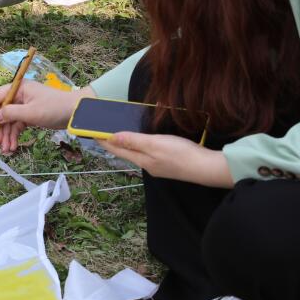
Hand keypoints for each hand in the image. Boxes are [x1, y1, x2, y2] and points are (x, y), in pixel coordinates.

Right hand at [0, 81, 91, 152]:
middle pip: (1, 112)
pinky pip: (17, 125)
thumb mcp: (31, 112)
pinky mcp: (29, 115)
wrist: (75, 112)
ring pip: (9, 122)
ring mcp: (23, 106)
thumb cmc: (54, 108)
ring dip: (6, 135)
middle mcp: (18, 96)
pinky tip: (13, 146)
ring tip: (7, 150)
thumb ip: (11, 114)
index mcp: (17, 89)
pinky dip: (14, 136)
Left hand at [100, 132, 233, 187]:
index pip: (118, 149)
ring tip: (118, 134)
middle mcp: (148, 165)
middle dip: (113, 142)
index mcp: (142, 160)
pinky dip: (140, 145)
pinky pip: (147, 153)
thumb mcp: (155, 144)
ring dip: (126, 144)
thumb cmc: (181, 154)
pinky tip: (142, 142)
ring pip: (136, 154)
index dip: (105, 140)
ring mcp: (158, 166)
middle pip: (126, 152)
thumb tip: (112, 138)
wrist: (207, 168)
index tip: (92, 131)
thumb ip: (133, 141)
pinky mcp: (168, 163)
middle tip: (102, 131)